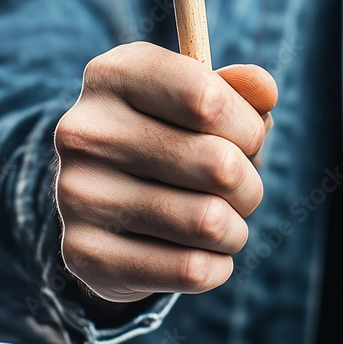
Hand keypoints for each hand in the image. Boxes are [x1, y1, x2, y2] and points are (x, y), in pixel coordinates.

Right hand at [53, 42, 275, 302]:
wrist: (103, 197)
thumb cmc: (170, 134)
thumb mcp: (202, 98)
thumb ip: (241, 89)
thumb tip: (265, 90)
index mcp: (115, 73)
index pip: (208, 100)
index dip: (247, 126)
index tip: (248, 138)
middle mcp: (85, 130)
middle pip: (218, 164)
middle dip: (249, 182)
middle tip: (239, 187)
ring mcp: (77, 193)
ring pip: (209, 221)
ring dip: (235, 228)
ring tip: (223, 221)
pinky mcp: (83, 253)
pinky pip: (189, 270)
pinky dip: (216, 265)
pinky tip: (204, 254)